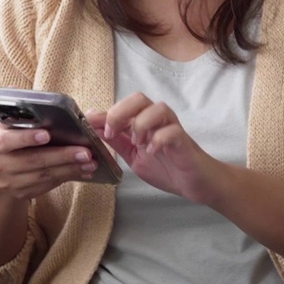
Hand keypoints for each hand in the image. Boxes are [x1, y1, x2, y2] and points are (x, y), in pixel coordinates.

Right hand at [0, 115, 100, 200]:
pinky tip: (83, 170)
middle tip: (85, 151)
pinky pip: (47, 185)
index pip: (6, 141)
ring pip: (43, 176)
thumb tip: (46, 97)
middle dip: (61, 156)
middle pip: (32, 161)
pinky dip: (67, 177)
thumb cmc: (7, 132)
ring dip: (69, 168)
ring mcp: (8, 181)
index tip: (47, 134)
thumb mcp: (6, 117)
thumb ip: (20, 106)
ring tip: (90, 161)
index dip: (26, 138)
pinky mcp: (21, 193)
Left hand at [87, 93, 227, 204]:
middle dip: (120, 113)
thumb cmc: (166, 167)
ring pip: (158, 108)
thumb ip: (116, 141)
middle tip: (112, 133)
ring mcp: (172, 128)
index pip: (123, 105)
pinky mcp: (184, 142)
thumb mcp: (133, 155)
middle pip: (139, 98)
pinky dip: (158, 139)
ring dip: (141, 124)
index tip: (89, 124)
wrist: (194, 184)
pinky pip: (172, 131)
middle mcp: (158, 120)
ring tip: (138, 144)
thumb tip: (93, 126)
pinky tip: (152, 152)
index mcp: (144, 121)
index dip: (104, 112)